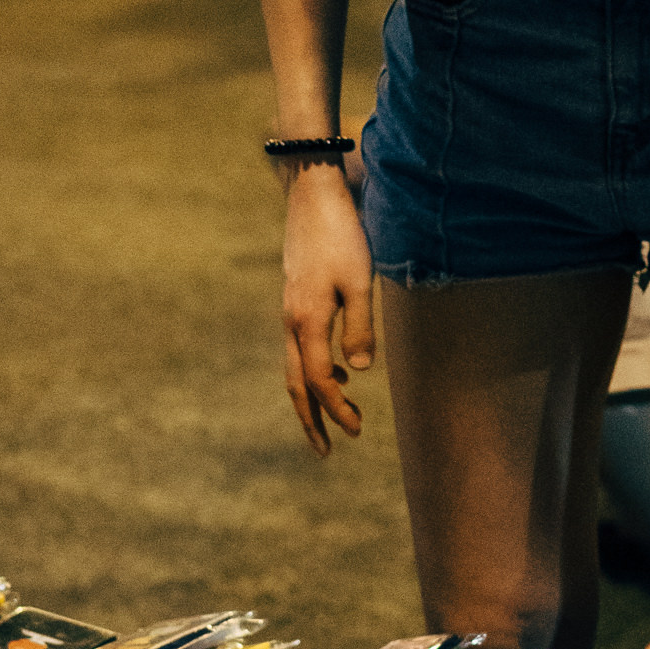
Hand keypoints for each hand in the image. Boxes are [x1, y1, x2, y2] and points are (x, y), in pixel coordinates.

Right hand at [281, 168, 373, 456]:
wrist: (312, 196)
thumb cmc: (342, 235)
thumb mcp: (360, 280)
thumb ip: (359, 327)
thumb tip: (358, 372)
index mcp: (307, 321)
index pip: (320, 381)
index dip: (338, 410)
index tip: (358, 430)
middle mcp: (292, 322)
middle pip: (296, 385)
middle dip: (310, 421)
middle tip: (325, 452)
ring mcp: (290, 311)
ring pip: (293, 368)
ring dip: (310, 398)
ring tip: (331, 421)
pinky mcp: (295, 301)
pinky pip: (298, 348)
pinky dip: (312, 370)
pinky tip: (337, 372)